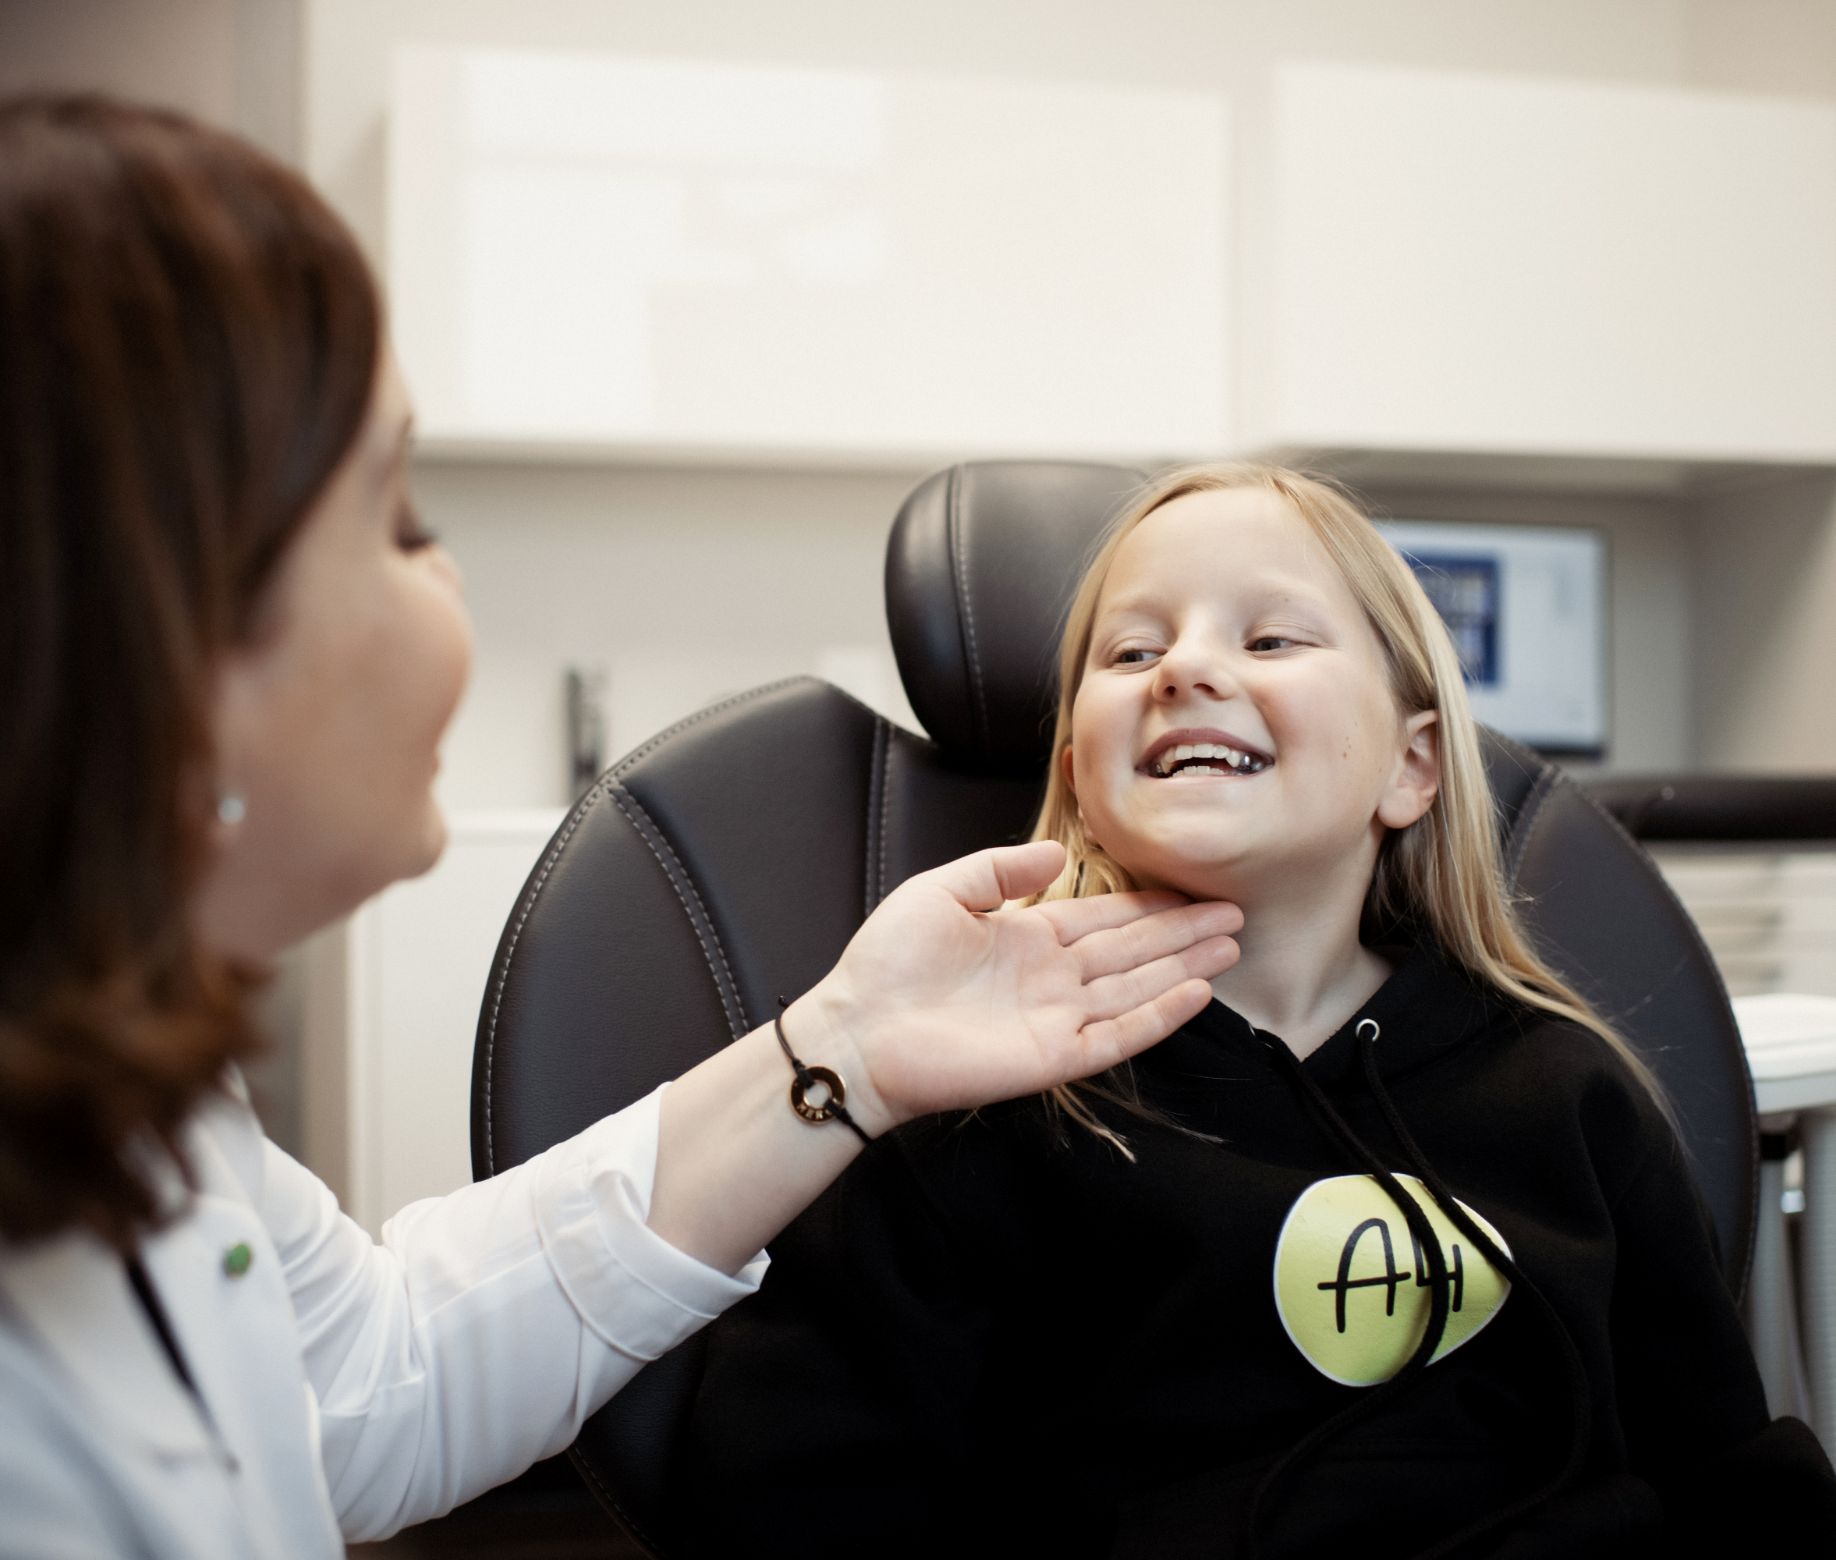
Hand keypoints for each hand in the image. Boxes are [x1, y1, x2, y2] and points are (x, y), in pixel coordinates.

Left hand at [788, 840, 1241, 1134]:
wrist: (857, 1029)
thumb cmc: (887, 961)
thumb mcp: (942, 891)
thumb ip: (999, 869)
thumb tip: (1056, 855)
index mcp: (1027, 937)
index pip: (1105, 919)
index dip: (1151, 906)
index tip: (1194, 892)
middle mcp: (1051, 979)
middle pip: (1133, 951)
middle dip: (1183, 933)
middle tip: (1234, 914)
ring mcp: (1056, 1019)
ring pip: (1136, 989)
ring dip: (1183, 969)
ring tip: (1230, 946)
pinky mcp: (1052, 1057)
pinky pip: (1117, 1037)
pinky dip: (1158, 1016)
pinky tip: (1196, 993)